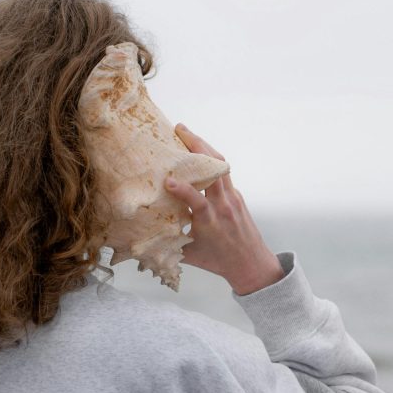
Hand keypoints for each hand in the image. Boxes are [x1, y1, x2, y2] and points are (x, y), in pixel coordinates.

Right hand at [163, 123, 284, 294]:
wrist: (252, 264)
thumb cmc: (219, 262)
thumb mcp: (190, 256)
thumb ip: (167, 244)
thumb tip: (140, 239)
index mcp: (210, 221)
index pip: (198, 201)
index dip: (184, 190)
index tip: (168, 181)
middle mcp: (223, 205)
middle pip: (215, 169)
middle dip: (197, 146)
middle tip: (179, 129)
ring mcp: (233, 198)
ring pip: (221, 165)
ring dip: (204, 146)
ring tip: (187, 133)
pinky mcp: (236, 195)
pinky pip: (224, 171)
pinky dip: (210, 159)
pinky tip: (198, 153)